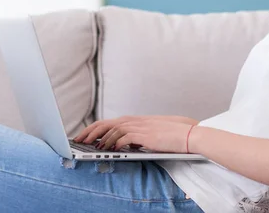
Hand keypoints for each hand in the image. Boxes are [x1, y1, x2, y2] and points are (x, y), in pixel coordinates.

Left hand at [73, 115, 197, 144]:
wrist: (189, 134)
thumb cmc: (171, 135)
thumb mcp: (151, 134)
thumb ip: (137, 136)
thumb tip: (124, 144)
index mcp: (136, 120)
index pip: (110, 122)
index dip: (95, 128)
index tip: (84, 135)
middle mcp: (136, 121)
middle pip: (107, 123)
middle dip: (91, 131)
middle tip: (79, 140)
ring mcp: (141, 127)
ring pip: (114, 129)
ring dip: (101, 138)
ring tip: (91, 146)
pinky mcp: (146, 135)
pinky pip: (126, 137)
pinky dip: (116, 142)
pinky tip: (111, 148)